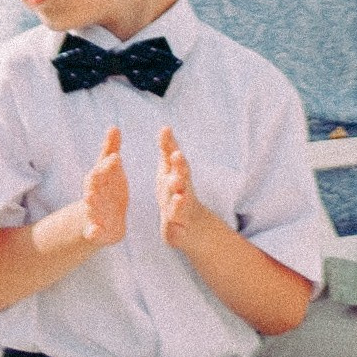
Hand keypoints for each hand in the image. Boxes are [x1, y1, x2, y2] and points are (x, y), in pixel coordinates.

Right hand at [78, 126, 128, 246]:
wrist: (103, 220)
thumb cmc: (107, 190)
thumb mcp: (111, 170)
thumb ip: (111, 150)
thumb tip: (114, 127)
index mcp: (97, 179)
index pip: (101, 169)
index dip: (108, 163)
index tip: (117, 157)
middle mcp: (92, 194)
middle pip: (91, 187)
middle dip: (94, 181)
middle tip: (97, 174)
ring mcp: (92, 212)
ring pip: (89, 207)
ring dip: (89, 204)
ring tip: (89, 200)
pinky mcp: (96, 230)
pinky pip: (91, 232)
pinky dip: (91, 232)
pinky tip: (93, 232)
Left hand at [157, 126, 211, 250]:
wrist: (190, 227)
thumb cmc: (176, 192)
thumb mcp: (170, 170)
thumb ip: (168, 150)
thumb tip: (165, 127)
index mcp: (178, 177)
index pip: (177, 161)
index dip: (173, 150)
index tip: (168, 136)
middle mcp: (183, 192)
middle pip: (183, 178)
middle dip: (181, 168)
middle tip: (177, 156)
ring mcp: (182, 211)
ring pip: (181, 204)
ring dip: (180, 198)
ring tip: (178, 194)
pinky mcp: (177, 229)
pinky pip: (175, 226)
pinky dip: (174, 223)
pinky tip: (171, 221)